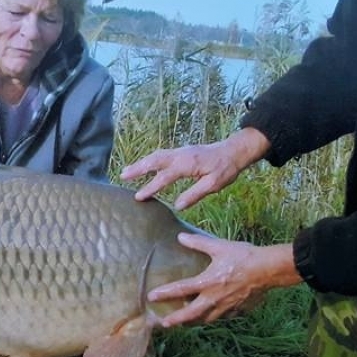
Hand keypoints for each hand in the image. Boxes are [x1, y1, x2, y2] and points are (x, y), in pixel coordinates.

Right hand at [120, 130, 269, 209]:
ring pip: (156, 155)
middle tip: (122, 176)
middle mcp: (180, 155)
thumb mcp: (214, 184)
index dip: (151, 187)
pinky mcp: (182, 152)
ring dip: (141, 163)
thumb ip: (195, 194)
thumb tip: (177, 206)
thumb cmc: (225, 169)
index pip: (165, 176)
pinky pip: (162, 154)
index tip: (139, 197)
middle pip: (154, 160)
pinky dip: (150, 159)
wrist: (233, 151)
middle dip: (138, 168)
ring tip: (127, 171)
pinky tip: (145, 165)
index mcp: (188, 164)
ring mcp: (180, 151)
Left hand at [148, 234, 298, 326]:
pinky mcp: (238, 310)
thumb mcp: (219, 246)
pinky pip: (223, 317)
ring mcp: (227, 307)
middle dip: (177, 320)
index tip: (151, 297)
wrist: (267, 270)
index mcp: (208, 282)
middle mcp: (215, 299)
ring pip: (207, 319)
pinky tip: (213, 315)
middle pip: (191, 314)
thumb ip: (198, 243)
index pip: (182, 289)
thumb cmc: (243, 256)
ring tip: (186, 322)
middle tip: (165, 324)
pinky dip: (214, 317)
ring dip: (194, 321)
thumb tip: (180, 236)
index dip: (165, 293)